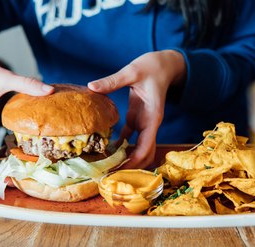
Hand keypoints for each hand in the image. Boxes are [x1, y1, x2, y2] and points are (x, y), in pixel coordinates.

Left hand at [88, 50, 185, 168]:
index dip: (134, 161)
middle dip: (131, 166)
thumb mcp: (132, 72)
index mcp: (152, 116)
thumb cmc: (151, 67)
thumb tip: (91, 86)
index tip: (119, 170)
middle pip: (145, 153)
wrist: (163, 64)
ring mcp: (144, 123)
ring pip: (139, 148)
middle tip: (110, 175)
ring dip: (127, 159)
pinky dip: (121, 146)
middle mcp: (150, 123)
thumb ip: (113, 81)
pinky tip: (106, 151)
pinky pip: (130, 138)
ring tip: (108, 167)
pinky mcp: (137, 119)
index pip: (147, 146)